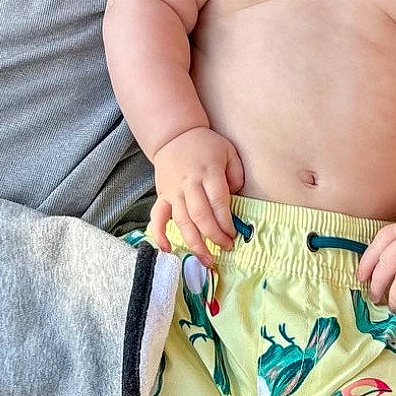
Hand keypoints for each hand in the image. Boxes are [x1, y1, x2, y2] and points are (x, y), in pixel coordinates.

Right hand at [149, 127, 244, 255]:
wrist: (174, 135)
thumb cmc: (206, 145)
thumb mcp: (228, 151)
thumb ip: (236, 174)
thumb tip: (237, 197)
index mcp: (209, 171)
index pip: (218, 202)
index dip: (226, 222)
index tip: (234, 235)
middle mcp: (189, 183)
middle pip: (201, 215)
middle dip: (214, 236)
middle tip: (225, 248)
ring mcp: (173, 191)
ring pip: (182, 221)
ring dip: (195, 243)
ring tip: (207, 259)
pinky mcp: (162, 195)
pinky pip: (157, 217)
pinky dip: (160, 234)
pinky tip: (168, 249)